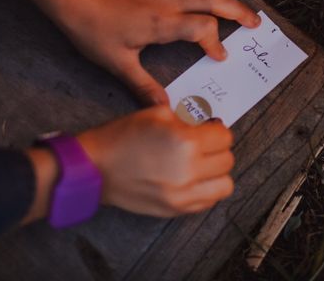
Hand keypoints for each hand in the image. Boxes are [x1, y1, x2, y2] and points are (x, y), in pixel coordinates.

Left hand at [21, 0, 259, 104]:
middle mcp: (168, 0)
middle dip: (237, 10)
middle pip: (212, 0)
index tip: (220, 55)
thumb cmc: (92, 30)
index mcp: (164, 24)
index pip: (203, 30)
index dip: (216, 42)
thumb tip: (163, 107)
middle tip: (254, 21)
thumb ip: (143, 86)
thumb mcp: (117, 64)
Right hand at [77, 106, 234, 216]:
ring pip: (225, 185)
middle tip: (204, 145)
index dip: (217, 130)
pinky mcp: (176, 209)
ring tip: (202, 165)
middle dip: (218, 149)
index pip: (225, 137)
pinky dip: (207, 190)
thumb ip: (187, 119)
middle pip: (227, 160)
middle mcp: (189, 170)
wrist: (96, 168)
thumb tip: (208, 125)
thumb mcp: (157, 114)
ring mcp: (183, 194)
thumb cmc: (123, 137)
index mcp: (186, 142)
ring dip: (217, 173)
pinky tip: (193, 180)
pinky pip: (209, 202)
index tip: (209, 129)